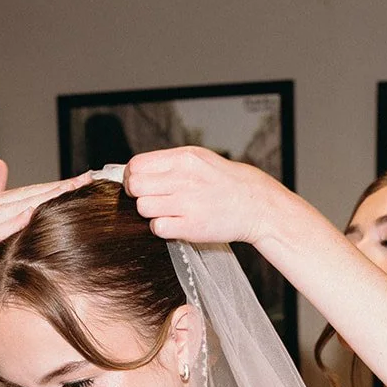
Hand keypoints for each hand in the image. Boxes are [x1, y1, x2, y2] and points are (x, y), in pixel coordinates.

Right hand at [0, 165, 93, 328]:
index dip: (53, 186)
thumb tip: (2, 167)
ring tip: (69, 191)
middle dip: (57, 187)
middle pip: (23, 195)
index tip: (81, 180)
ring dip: (41, 199)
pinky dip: (10, 223)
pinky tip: (30, 216)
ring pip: (11, 208)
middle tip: (88, 178)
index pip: (23, 194)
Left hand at [124, 147, 292, 246]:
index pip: (137, 165)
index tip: (138, 184)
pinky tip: (173, 223)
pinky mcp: (191, 227)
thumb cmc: (224, 182)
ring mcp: (187, 204)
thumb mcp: (198, 159)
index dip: (132, 176)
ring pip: (143, 207)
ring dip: (149, 212)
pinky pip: (157, 227)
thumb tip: (135, 171)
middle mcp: (184, 179)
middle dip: (136, 194)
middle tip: (149, 198)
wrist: (254, 204)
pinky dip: (161, 227)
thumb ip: (168, 163)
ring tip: (165, 211)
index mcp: (184, 159)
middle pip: (135, 186)